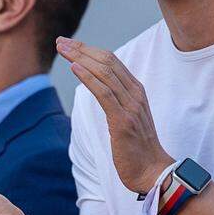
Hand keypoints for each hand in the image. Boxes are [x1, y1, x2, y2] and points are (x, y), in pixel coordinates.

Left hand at [55, 37, 170, 193]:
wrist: (153, 172)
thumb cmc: (137, 149)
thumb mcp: (127, 119)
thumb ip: (117, 102)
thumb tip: (99, 91)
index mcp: (136, 91)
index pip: (111, 61)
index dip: (89, 50)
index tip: (70, 44)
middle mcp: (135, 94)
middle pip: (106, 62)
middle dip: (81, 49)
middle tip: (60, 42)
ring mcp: (130, 106)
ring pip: (104, 73)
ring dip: (80, 58)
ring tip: (62, 49)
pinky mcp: (123, 120)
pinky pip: (104, 93)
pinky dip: (88, 78)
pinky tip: (74, 67)